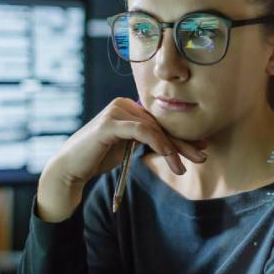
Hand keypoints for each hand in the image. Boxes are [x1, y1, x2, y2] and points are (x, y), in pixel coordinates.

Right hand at [42, 97, 207, 188]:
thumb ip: (147, 140)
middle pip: (160, 124)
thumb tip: (176, 143)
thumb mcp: (129, 147)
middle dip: (182, 143)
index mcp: (128, 108)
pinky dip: (159, 144)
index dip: (181, 136)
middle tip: (202, 156)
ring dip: (172, 149)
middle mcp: (123, 104)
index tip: (201, 148)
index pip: (160, 122)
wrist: (71, 169)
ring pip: (154, 128)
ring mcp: (116, 111)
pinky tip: (170, 158)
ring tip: (182, 169)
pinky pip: (142, 131)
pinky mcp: (110, 123)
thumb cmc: (98, 158)